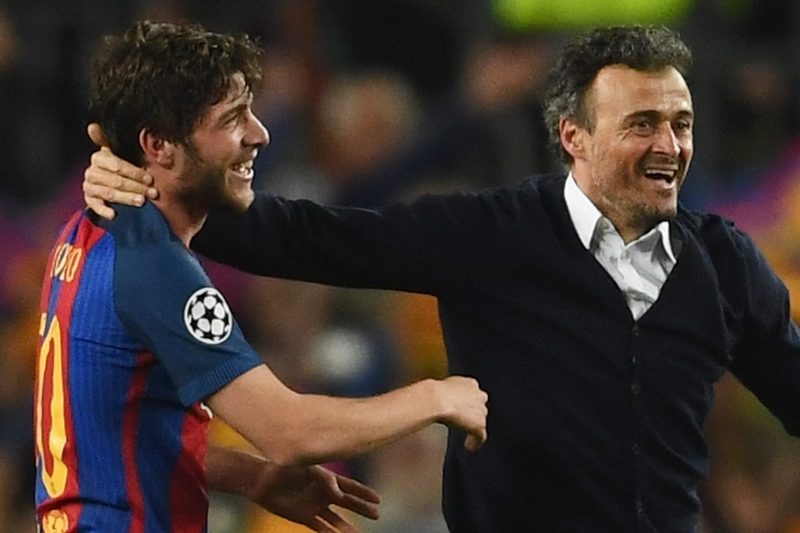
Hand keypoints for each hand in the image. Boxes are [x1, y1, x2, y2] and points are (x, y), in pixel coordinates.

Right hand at [83, 123, 156, 219]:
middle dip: (136, 186)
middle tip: (151, 192)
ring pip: (109, 193)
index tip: (149, 178)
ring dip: (127, 198)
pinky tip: (113, 215)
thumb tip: (92, 126)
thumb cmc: (123, 166)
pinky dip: (104, 211)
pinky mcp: (90, 200)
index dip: (134, 172)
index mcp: (100, 157)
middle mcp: (92, 171)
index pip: (117, 164)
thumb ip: (111, 140)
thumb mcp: (123, 152)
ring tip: (142, 201)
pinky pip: (95, 206)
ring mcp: (90, 186)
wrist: (116, 182)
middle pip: (115, 180)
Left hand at [246, 463, 380, 532]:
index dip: (363, 492)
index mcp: (325, 477)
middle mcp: (323, 493)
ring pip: (336, 519)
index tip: (378, 499)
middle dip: (361, 508)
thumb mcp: (304, 469)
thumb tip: (338, 494)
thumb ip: (322, 479)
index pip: (349, 486)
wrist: (260, 480)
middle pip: (347, 502)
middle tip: (377, 515)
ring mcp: (314, 506)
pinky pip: (321, 527)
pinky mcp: (304, 517)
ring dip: (347, 527)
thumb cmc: (282, 468)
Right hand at [436, 376, 487, 451]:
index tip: (461, 407)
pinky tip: (469, 447)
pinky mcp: (480, 425)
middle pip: (480, 407)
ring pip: (480, 421)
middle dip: (473, 414)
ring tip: (465, 436)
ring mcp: (481, 411)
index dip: (468, 401)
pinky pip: (480, 437)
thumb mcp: (444, 386)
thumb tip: (442, 397)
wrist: (437, 399)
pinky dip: (475, 442)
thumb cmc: (435, 392)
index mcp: (471, 384)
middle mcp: (480, 396)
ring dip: (473, 427)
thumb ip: (450, 391)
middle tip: (463, 421)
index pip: (474, 393)